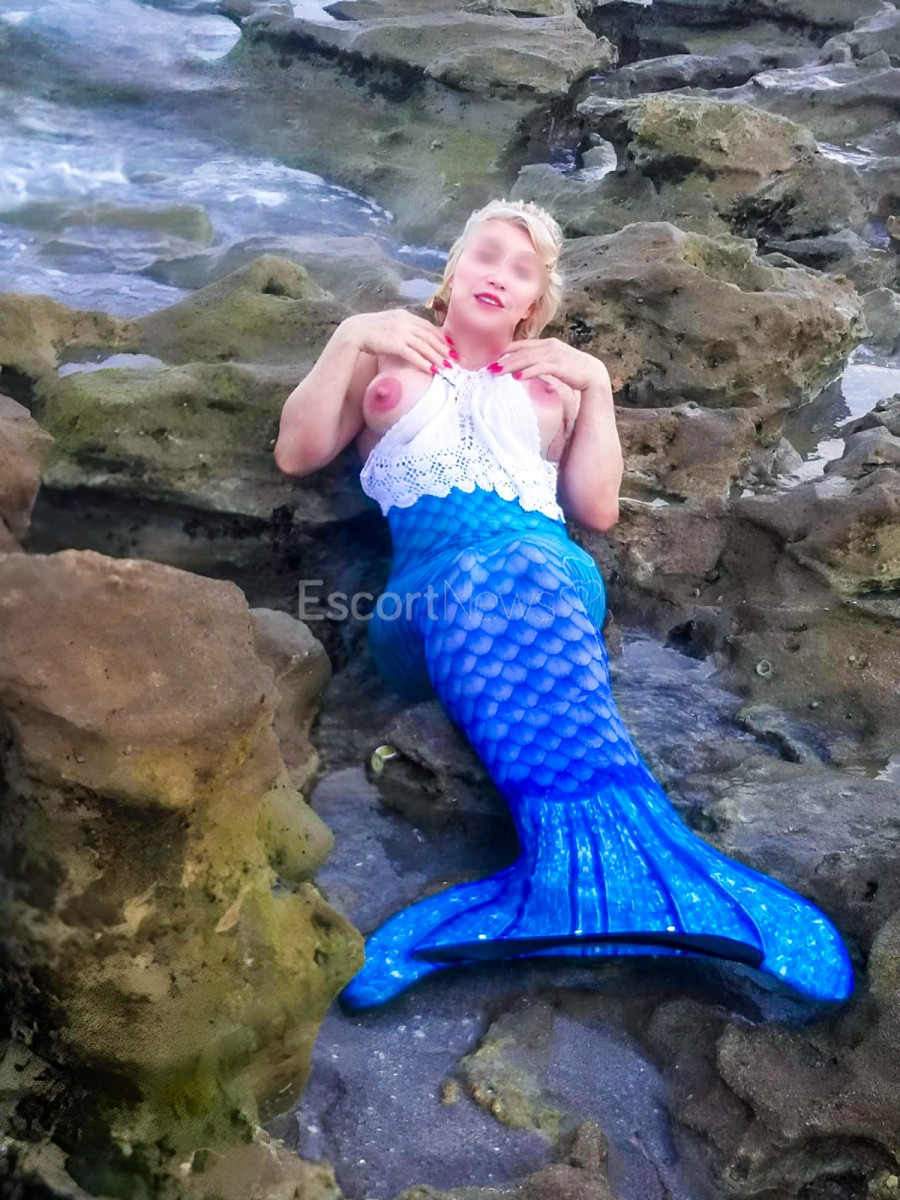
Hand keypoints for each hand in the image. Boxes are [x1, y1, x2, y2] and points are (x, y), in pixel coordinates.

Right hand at [345, 310, 452, 374]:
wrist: (355, 331)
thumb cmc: (371, 330)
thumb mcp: (390, 323)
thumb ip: (403, 327)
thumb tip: (414, 338)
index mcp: (405, 316)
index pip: (428, 327)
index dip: (441, 337)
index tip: (450, 346)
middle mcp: (405, 322)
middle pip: (430, 337)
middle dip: (443, 349)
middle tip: (454, 359)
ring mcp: (401, 333)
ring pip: (425, 346)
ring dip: (437, 357)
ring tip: (447, 366)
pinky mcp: (395, 344)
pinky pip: (414, 355)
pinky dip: (424, 363)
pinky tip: (432, 370)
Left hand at [493, 337, 607, 393]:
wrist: (593, 374)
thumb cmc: (572, 370)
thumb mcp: (553, 363)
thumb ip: (539, 362)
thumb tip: (522, 370)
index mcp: (546, 344)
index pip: (522, 345)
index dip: (506, 351)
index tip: (491, 358)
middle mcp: (549, 346)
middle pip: (522, 352)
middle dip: (504, 360)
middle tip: (488, 367)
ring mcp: (555, 355)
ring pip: (529, 359)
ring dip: (512, 365)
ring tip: (498, 372)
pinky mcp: (561, 366)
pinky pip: (541, 368)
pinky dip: (528, 372)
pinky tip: (517, 378)